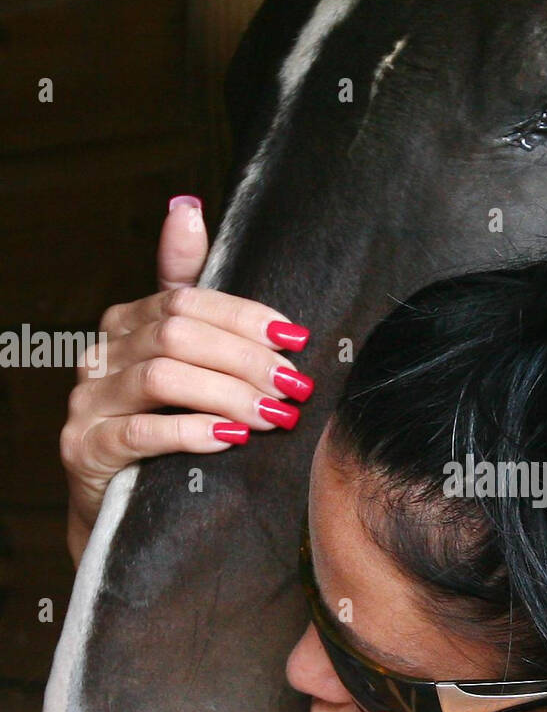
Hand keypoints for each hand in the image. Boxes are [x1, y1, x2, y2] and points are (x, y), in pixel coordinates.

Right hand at [60, 196, 312, 566]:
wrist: (119, 504)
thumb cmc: (162, 425)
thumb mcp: (182, 358)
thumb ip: (188, 290)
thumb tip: (187, 207)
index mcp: (127, 323)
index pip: (189, 301)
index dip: (245, 317)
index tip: (295, 339)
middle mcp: (100, 354)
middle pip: (179, 335)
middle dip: (246, 359)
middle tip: (294, 386)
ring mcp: (87, 402)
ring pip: (163, 377)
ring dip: (229, 394)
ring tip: (274, 415)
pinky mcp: (85, 448)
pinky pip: (141, 431)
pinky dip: (191, 431)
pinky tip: (230, 438)